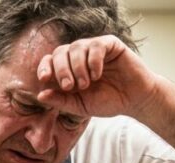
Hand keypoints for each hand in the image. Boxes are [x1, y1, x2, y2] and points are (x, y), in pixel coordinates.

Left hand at [35, 35, 150, 118]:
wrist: (134, 101)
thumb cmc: (107, 102)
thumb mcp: (80, 106)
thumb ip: (61, 100)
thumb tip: (40, 95)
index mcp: (69, 69)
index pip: (50, 60)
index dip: (44, 67)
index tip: (44, 79)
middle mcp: (79, 56)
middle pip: (60, 52)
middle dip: (61, 70)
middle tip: (70, 87)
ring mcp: (94, 48)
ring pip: (76, 47)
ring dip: (77, 67)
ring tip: (86, 84)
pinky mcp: (110, 45)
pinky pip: (95, 45)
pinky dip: (93, 61)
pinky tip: (97, 75)